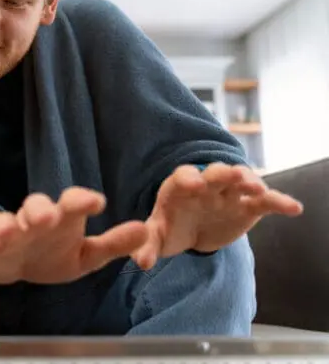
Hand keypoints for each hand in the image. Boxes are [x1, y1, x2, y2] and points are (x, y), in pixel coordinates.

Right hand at [0, 187, 148, 284]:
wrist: (12, 262)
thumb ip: (114, 244)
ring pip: (9, 221)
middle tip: (48, 216)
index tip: (96, 202)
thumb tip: (146, 232)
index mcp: (63, 219)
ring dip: (9, 223)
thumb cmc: (53, 253)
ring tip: (11, 230)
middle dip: (42, 210)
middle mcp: (36, 219)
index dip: (83, 201)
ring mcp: (9, 228)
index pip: (74, 204)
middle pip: (38, 207)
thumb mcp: (87, 255)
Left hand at [132, 163, 302, 269]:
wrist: (191, 231)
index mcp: (179, 188)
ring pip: (241, 181)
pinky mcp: (247, 206)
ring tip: (259, 189)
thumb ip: (147, 246)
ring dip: (250, 181)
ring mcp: (228, 194)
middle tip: (233, 176)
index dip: (187, 179)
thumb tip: (141, 262)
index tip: (193, 186)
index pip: (182, 177)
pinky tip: (293, 209)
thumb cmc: (170, 229)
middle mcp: (205, 185)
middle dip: (223, 173)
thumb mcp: (156, 238)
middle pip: (214, 173)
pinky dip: (278, 202)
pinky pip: (264, 201)